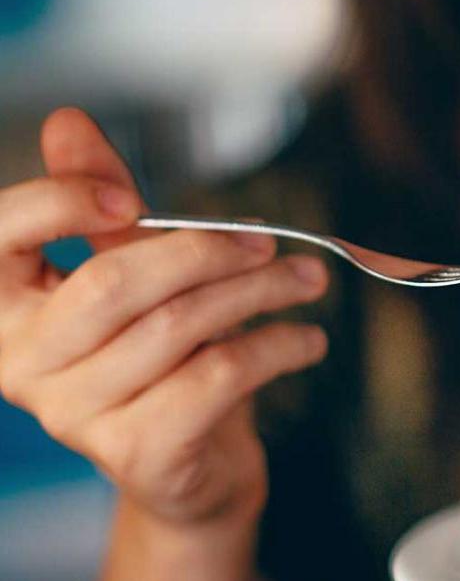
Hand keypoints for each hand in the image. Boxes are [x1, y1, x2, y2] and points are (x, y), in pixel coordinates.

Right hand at [0, 108, 327, 529]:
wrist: (189, 460)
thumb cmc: (158, 354)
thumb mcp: (131, 271)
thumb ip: (102, 203)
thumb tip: (67, 120)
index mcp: (6, 306)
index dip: (62, 200)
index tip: (130, 200)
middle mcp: (24, 364)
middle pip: (113, 282)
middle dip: (205, 249)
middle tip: (267, 238)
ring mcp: (77, 415)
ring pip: (178, 326)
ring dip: (260, 291)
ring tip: (308, 278)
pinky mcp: (137, 453)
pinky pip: (217, 378)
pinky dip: (276, 347)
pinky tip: (308, 339)